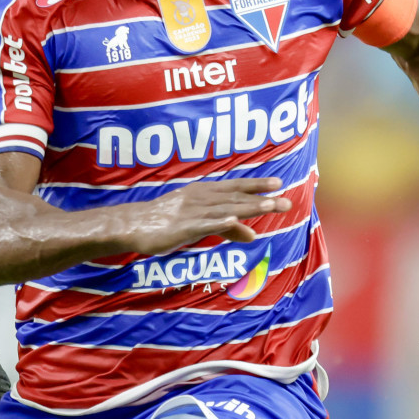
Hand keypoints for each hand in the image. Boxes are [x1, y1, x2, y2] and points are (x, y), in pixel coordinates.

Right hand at [127, 178, 288, 256]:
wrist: (133, 224)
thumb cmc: (167, 222)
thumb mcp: (201, 224)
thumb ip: (228, 228)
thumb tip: (254, 234)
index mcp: (204, 193)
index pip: (235, 188)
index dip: (256, 186)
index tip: (279, 184)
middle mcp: (200, 198)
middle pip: (235, 198)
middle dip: (261, 198)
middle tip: (285, 201)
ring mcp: (192, 211)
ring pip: (224, 208)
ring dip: (247, 207)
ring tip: (268, 205)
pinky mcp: (182, 227)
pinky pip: (203, 223)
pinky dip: (218, 221)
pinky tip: (233, 219)